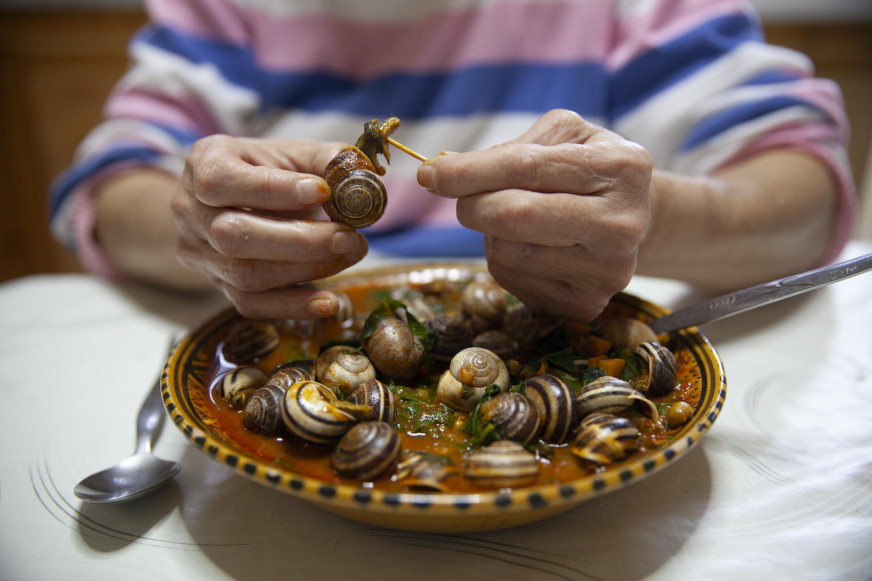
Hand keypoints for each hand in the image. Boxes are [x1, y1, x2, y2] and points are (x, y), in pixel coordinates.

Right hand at [172, 135, 367, 318]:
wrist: (237, 201)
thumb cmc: (268, 171)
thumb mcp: (293, 153)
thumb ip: (326, 160)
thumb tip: (360, 174)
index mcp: (204, 163)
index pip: (222, 181)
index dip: (274, 191)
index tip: (324, 192)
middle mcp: (189, 210)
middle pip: (233, 237)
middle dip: (300, 241)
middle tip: (349, 236)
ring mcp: (199, 253)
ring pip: (244, 275)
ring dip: (306, 269)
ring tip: (350, 254)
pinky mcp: (218, 285)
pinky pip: (251, 305)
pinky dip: (293, 306)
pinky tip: (328, 301)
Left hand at [417, 109, 652, 321]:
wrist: (634, 219)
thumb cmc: (587, 169)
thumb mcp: (565, 136)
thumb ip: (511, 147)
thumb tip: (444, 172)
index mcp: (621, 168)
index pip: (526, 168)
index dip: (469, 172)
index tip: (429, 175)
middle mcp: (621, 224)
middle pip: (514, 217)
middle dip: (472, 204)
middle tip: (466, 199)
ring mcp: (608, 272)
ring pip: (506, 252)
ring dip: (492, 235)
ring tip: (520, 222)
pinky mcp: (587, 306)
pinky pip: (512, 281)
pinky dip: (506, 261)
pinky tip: (532, 249)